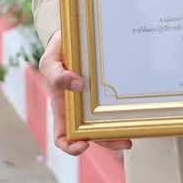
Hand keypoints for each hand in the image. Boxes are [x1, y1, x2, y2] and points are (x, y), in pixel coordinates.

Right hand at [39, 30, 131, 156]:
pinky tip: (133, 110)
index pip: (62, 136)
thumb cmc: (57, 53)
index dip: (70, 146)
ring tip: (133, 132)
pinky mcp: (106, 90)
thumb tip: (77, 84)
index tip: (83, 145)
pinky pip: (114, 104)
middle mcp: (79, 109)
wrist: (73, 36)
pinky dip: (122, 111)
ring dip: (119, 130)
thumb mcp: (50, 62)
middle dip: (108, 141)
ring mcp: (94, 101)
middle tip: (124, 141)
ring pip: (106, 122)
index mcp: (61, 107)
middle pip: (92, 134)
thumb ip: (56, 74)